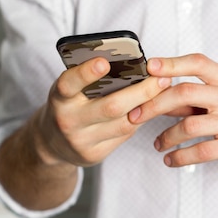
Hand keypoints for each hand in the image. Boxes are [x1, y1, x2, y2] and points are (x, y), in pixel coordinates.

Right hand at [36, 57, 170, 166]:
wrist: (52, 143)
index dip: (85, 74)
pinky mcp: (93, 155)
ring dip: (148, 107)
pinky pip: (124, 136)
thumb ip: (91, 79)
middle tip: (163, 78)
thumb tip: (131, 63)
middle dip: (141, 92)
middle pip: (111, 107)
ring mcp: (80, 141)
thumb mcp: (72, 89)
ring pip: (123, 124)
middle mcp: (67, 120)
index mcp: (59, 97)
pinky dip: (140, 121)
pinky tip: (151, 109)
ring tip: (164, 92)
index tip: (104, 62)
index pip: (69, 84)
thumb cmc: (70, 104)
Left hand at [129, 54, 217, 172]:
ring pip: (189, 125)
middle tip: (135, 116)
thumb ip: (195, 97)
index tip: (149, 68)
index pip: (199, 62)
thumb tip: (157, 93)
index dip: (172, 63)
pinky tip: (171, 160)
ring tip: (158, 144)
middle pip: (186, 92)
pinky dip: (180, 157)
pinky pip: (201, 151)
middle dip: (153, 104)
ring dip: (166, 137)